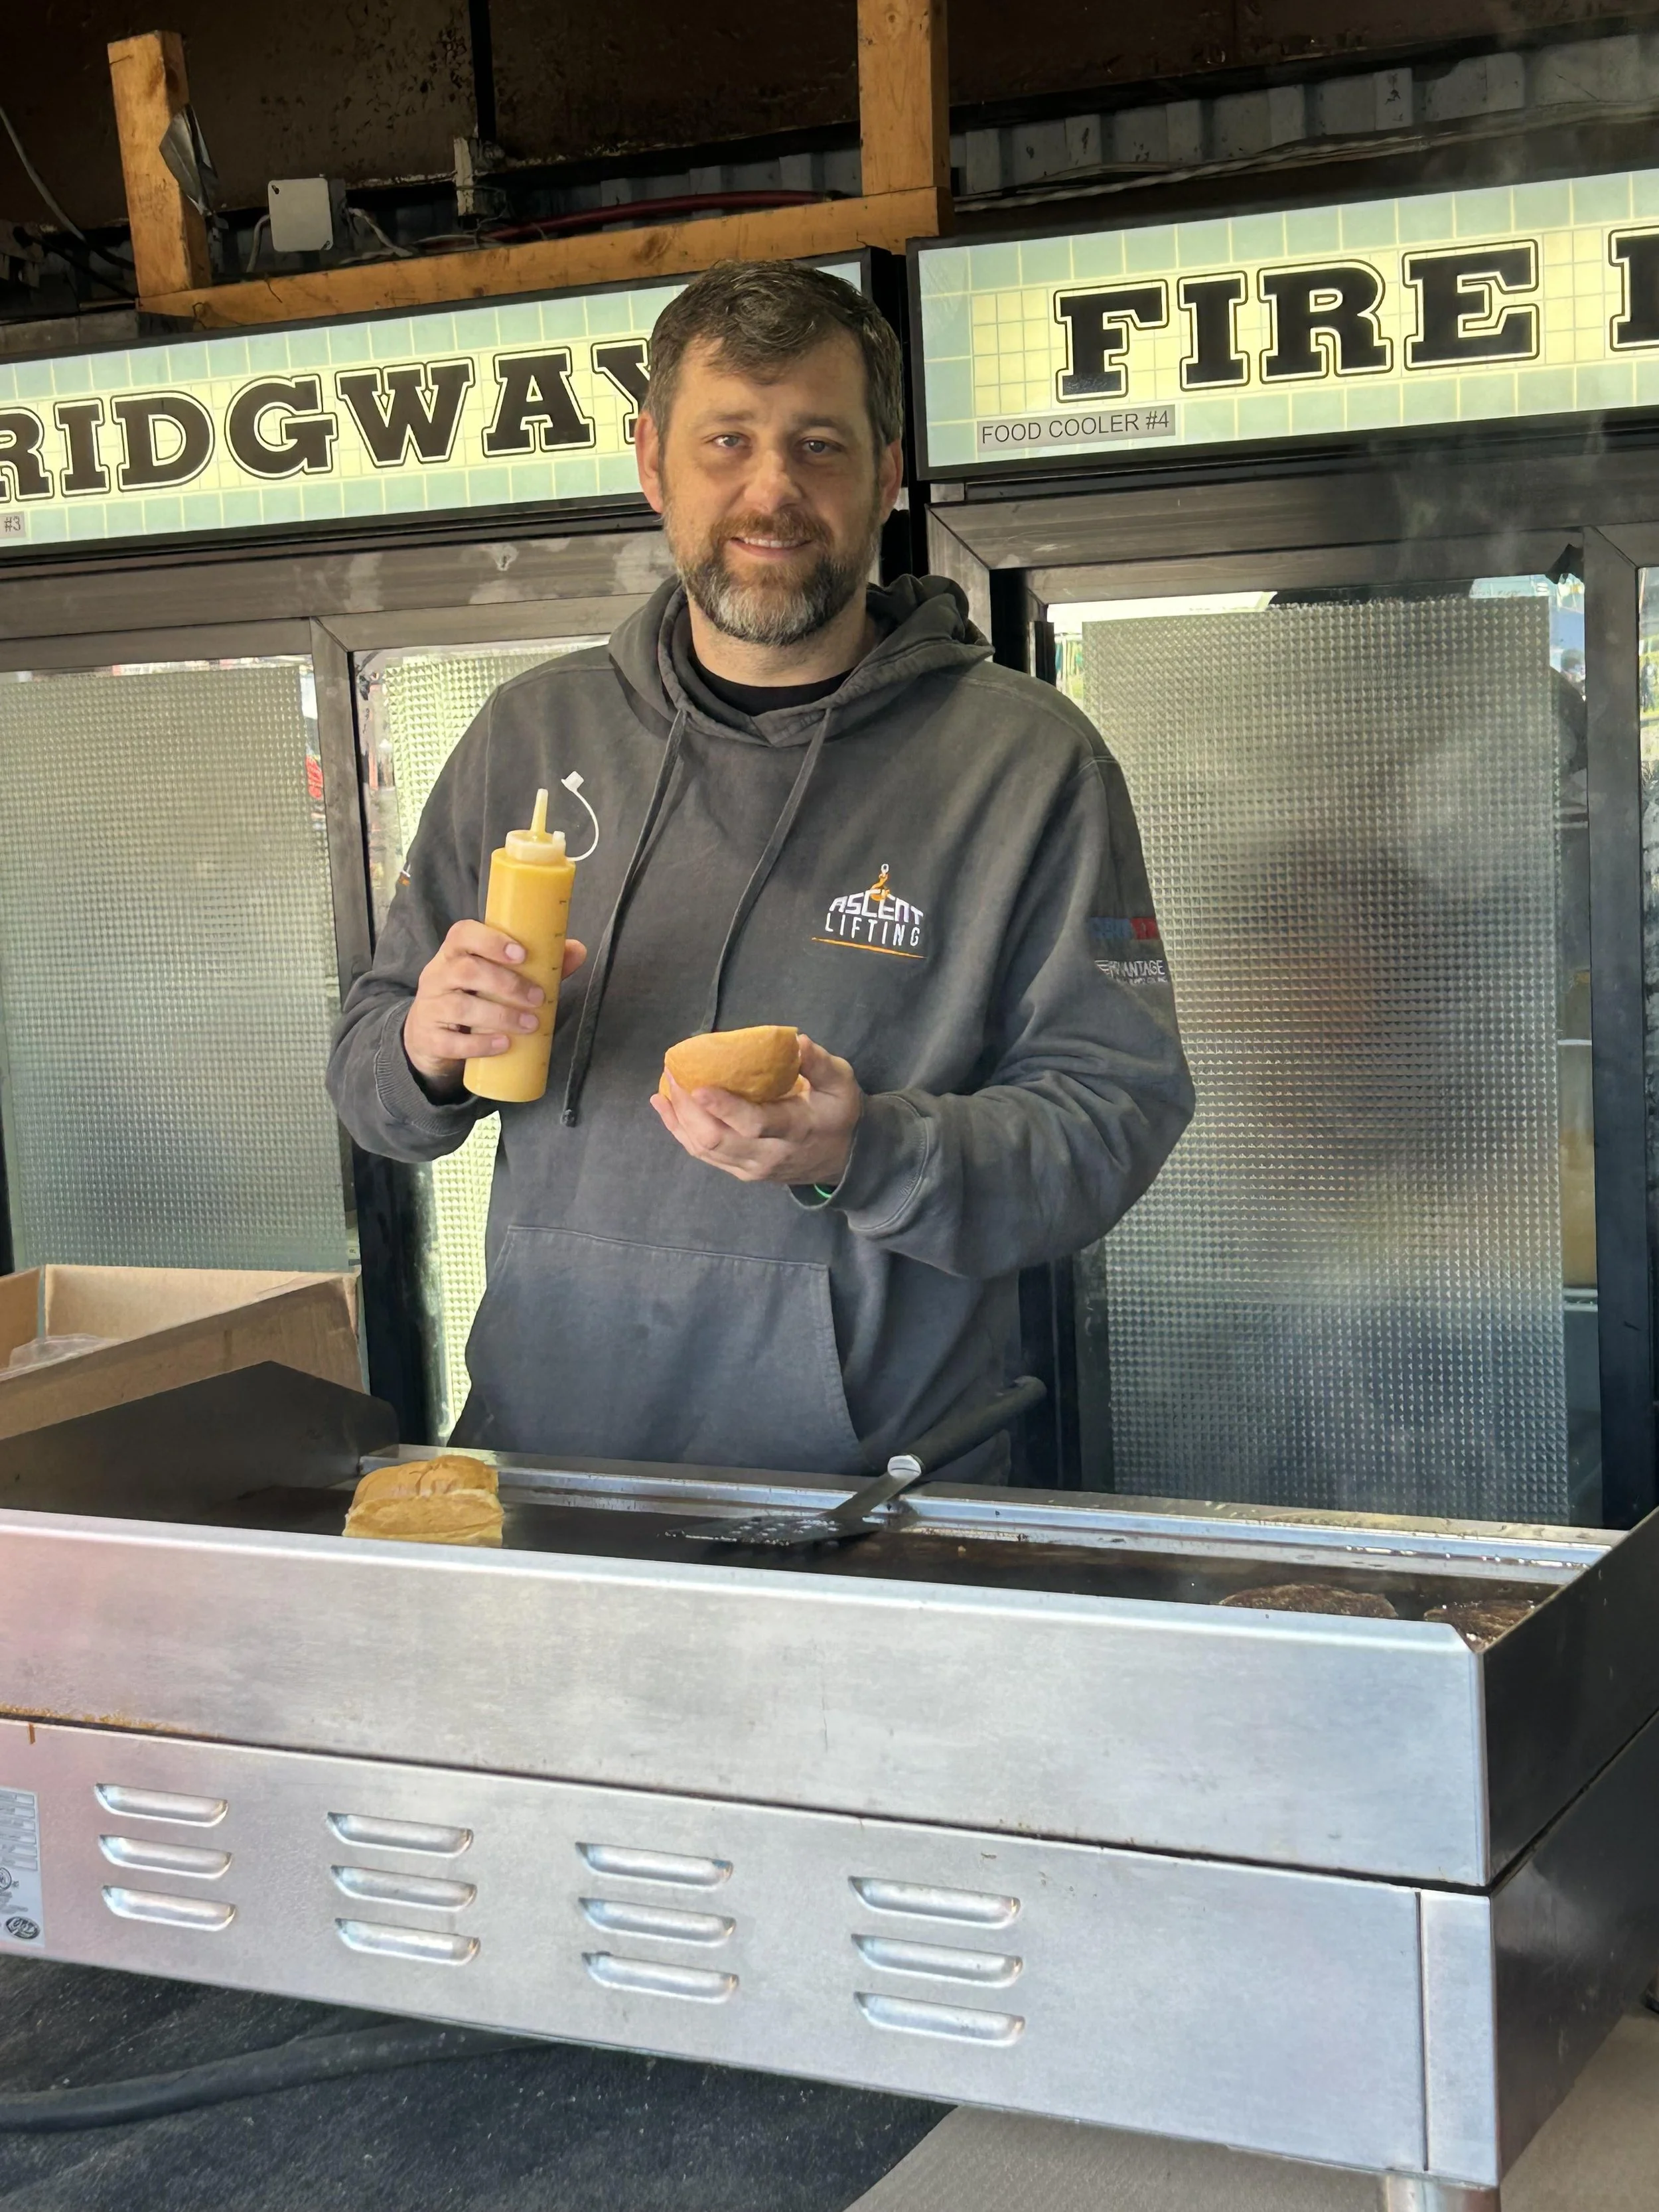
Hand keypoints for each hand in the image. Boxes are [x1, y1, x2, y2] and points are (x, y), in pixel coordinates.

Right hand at [403, 921, 587, 1093]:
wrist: (429, 1036)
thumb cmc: (472, 997)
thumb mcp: (495, 978)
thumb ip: (537, 965)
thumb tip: (577, 950)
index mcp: (454, 954)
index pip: (462, 934)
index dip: (491, 940)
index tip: (522, 954)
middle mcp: (437, 975)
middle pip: (466, 970)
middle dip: (507, 984)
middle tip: (538, 999)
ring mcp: (430, 1008)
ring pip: (461, 1007)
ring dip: (501, 1016)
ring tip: (530, 1025)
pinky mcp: (430, 1039)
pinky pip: (451, 1042)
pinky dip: (480, 1045)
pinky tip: (503, 1044)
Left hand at [651, 1035, 862, 1186]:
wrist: (845, 1160)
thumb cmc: (839, 1114)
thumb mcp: (841, 1084)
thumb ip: (820, 1064)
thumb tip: (797, 1041)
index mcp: (794, 1130)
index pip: (754, 1123)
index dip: (724, 1107)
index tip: (698, 1086)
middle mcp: (768, 1154)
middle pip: (716, 1139)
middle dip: (687, 1108)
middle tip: (673, 1075)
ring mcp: (751, 1168)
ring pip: (704, 1149)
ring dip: (678, 1120)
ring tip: (662, 1091)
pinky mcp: (741, 1172)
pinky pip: (705, 1155)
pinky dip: (681, 1133)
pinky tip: (667, 1111)